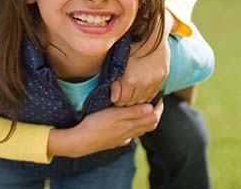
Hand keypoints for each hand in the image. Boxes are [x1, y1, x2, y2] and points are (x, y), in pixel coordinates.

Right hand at [48, 101, 163, 157]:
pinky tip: (128, 126)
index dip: (158, 108)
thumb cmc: (96, 125)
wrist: (81, 141)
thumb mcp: (114, 114)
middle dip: (155, 114)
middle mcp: (129, 133)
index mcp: (131, 126)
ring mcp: (121, 138)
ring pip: (139, 131)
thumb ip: (133, 112)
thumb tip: (151, 108)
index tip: (159, 98)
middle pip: (149, 125)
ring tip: (143, 111)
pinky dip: (133, 130)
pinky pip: (128, 136)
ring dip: (145, 121)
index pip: (153, 118)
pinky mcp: (113, 141)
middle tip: (154, 103)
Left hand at [111, 10, 173, 105]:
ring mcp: (155, 80)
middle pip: (132, 102)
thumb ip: (115, 81)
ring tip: (130, 96)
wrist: (151, 35)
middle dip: (125, 102)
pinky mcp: (163, 78)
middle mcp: (143, 82)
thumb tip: (113, 97)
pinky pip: (154, 94)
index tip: (114, 98)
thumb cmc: (130, 45)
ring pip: (144, 100)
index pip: (121, 100)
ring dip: (136, 100)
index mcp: (130, 78)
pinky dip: (147, 95)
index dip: (116, 101)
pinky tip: (141, 92)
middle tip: (121, 99)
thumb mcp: (118, 61)